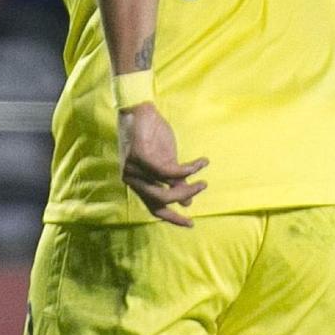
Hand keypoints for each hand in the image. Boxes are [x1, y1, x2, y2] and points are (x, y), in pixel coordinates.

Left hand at [118, 103, 206, 225]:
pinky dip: (187, 171)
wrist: (141, 110)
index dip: (172, 219)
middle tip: (202, 187)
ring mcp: (133, 169)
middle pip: (160, 202)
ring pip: (165, 190)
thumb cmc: (152, 135)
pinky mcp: (139, 156)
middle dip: (184, 197)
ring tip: (202, 178)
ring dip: (189, 186)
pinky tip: (198, 164)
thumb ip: (174, 183)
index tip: (191, 224)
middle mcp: (131, 179)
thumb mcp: (166, 163)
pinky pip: (168, 172)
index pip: (153, 208)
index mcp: (137, 183)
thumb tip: (187, 204)